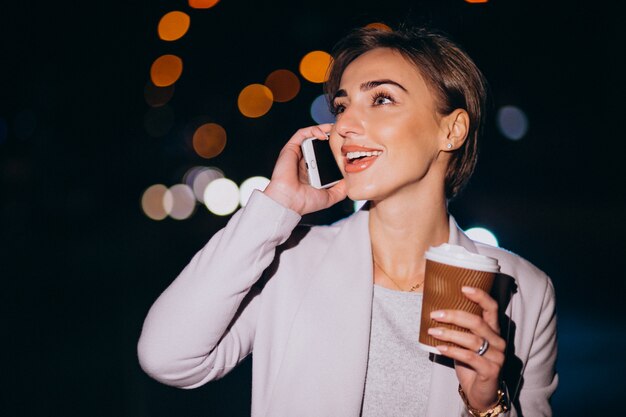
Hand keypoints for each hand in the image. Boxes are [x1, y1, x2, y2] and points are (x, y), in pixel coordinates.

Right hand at [263, 124, 346, 214]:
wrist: (290, 202)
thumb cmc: (305, 202)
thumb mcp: (330, 196)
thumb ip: (341, 189)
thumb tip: (351, 180)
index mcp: (312, 171)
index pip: (324, 154)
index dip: (334, 148)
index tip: (345, 145)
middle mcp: (305, 161)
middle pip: (318, 143)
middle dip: (330, 136)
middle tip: (342, 133)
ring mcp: (297, 154)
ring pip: (310, 135)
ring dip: (322, 129)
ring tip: (334, 130)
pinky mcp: (290, 149)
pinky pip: (302, 134)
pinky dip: (313, 130)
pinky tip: (323, 134)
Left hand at [427, 286, 505, 410]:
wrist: (480, 392)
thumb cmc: (470, 363)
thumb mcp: (465, 342)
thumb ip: (459, 328)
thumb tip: (434, 310)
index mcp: (493, 330)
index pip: (492, 308)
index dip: (480, 296)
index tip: (462, 287)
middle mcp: (498, 341)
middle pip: (477, 322)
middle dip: (454, 315)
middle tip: (435, 314)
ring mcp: (497, 356)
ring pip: (472, 340)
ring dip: (449, 334)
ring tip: (432, 331)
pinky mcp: (490, 371)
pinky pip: (469, 357)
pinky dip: (452, 351)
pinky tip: (439, 348)